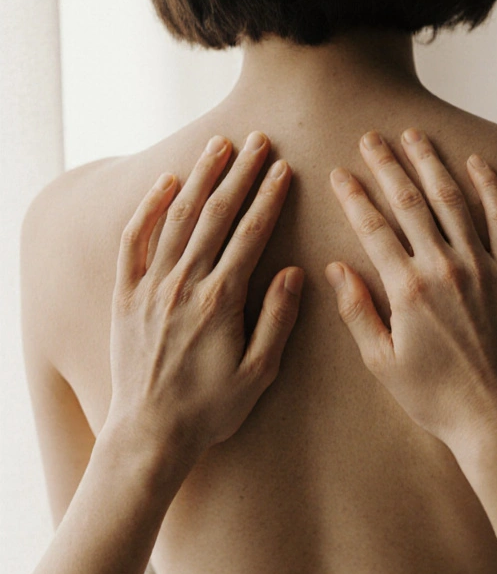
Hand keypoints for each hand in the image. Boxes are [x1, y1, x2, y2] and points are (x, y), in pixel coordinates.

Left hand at [107, 133, 302, 463]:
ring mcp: (151, 288)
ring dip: (200, 178)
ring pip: (177, 219)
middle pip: (216, 215)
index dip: (269, 196)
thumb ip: (278, 319)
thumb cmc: (211, 409)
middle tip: (257, 139)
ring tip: (217, 146)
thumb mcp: (259, 372)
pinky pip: (135, 243)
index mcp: (222, 301)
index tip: (283, 167)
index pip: (250, 234)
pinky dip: (148, 209)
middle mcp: (184, 286)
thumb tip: (293, 272)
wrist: (149, 434)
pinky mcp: (126, 297)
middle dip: (240, 173)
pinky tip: (165, 184)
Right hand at [325, 130, 496, 451]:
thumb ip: (357, 311)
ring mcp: (483, 269)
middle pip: (411, 203)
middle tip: (371, 137)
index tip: (339, 172)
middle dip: (387, 165)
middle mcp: (444, 269)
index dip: (354, 196)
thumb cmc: (436, 397)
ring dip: (432, 164)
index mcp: (407, 290)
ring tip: (415, 136)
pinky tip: (477, 163)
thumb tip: (334, 267)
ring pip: (453, 202)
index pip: (373, 228)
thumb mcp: (382, 363)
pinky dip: (490, 188)